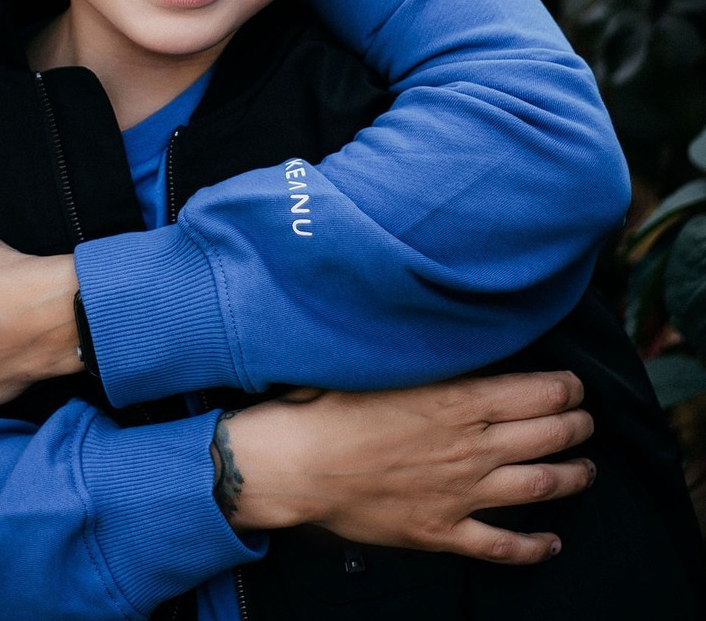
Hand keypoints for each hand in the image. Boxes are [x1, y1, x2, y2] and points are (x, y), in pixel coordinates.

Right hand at [217, 371, 593, 564]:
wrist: (297, 465)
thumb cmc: (327, 407)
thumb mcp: (378, 366)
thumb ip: (422, 358)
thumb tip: (440, 335)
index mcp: (455, 401)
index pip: (534, 393)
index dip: (564, 390)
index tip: (574, 386)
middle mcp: (470, 447)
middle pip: (547, 436)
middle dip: (575, 426)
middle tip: (585, 421)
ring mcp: (462, 493)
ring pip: (540, 486)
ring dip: (571, 476)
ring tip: (585, 469)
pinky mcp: (443, 530)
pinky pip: (503, 545)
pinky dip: (534, 547)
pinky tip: (552, 542)